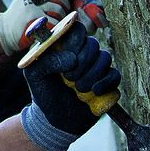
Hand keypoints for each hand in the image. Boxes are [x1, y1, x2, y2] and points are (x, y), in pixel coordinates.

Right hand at [0, 0, 69, 53]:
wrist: (4, 31)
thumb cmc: (20, 17)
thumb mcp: (28, 0)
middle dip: (65, 6)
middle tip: (63, 12)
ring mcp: (33, 6)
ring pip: (59, 10)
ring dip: (60, 18)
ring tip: (54, 21)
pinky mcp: (34, 19)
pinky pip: (53, 22)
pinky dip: (54, 27)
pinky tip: (49, 29)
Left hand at [20, 27, 119, 150]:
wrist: (55, 121)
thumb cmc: (44, 94)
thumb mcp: (34, 75)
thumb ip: (45, 61)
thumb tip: (72, 58)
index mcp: (65, 47)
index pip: (77, 29)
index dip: (75, 40)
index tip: (68, 55)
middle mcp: (83, 55)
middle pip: (93, 44)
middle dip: (83, 62)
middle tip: (69, 78)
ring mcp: (96, 68)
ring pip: (105, 58)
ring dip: (92, 74)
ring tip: (79, 89)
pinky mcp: (107, 83)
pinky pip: (115, 75)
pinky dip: (105, 83)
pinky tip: (94, 92)